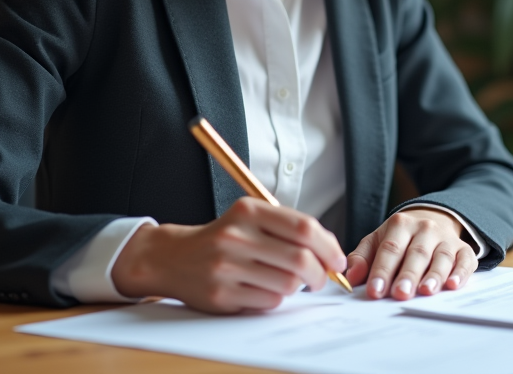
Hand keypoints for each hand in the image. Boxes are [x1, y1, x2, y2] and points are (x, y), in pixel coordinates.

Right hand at [110, 197, 346, 313]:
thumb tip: (331, 253)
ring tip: (289, 282)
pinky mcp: (221, 294)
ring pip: (287, 284)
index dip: (329, 246)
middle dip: (320, 273)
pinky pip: (268, 301)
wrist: (174, 257)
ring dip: (297, 287)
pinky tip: (266, 290)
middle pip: (300, 259)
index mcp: (249, 211)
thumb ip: (289, 228)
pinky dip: (276, 298)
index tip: (337, 260)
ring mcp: (227, 266)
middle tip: (321, 278)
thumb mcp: (251, 218)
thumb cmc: (225, 238)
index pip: (304, 228)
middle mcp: (236, 236)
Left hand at [345, 208, 477, 300]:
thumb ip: (362, 258)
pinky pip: (465, 260)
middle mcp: (425, 228)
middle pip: (416, 253)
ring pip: (441, 257)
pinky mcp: (463, 249)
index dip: (382, 270)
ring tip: (426, 291)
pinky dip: (460, 273)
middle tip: (400, 294)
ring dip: (434, 275)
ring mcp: (446, 238)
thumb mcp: (377, 241)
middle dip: (408, 275)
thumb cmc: (400, 238)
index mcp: (400, 224)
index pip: (390, 249)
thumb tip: (351, 277)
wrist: (432, 219)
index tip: (375, 291)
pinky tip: (453, 284)